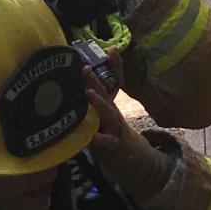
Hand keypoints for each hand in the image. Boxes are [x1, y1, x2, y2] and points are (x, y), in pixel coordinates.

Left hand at [84, 57, 169, 197]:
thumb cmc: (110, 135)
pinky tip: (95, 138)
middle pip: (107, 95)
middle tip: (85, 69)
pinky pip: (108, 143)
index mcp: (109, 106)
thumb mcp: (102, 118)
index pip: (113, 82)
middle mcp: (113, 115)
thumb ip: (93, 103)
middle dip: (96, 82)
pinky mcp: (115, 147)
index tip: (112, 49)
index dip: (115, 66)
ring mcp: (115, 130)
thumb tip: (78, 86)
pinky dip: (102, 140)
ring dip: (99, 104)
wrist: (131, 160)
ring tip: (89, 94)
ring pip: (109, 115)